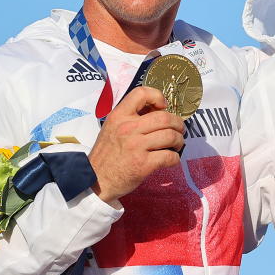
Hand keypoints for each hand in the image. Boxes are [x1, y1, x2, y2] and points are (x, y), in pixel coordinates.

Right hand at [88, 86, 184, 202]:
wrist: (96, 181)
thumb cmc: (107, 154)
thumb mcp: (112, 128)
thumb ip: (130, 117)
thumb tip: (158, 110)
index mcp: (119, 116)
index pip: (141, 93)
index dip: (157, 96)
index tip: (162, 107)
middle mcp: (128, 128)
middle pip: (164, 117)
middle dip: (177, 123)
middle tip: (179, 129)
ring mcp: (136, 146)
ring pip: (170, 136)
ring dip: (179, 140)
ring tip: (177, 144)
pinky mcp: (143, 164)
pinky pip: (169, 156)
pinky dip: (175, 158)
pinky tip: (171, 159)